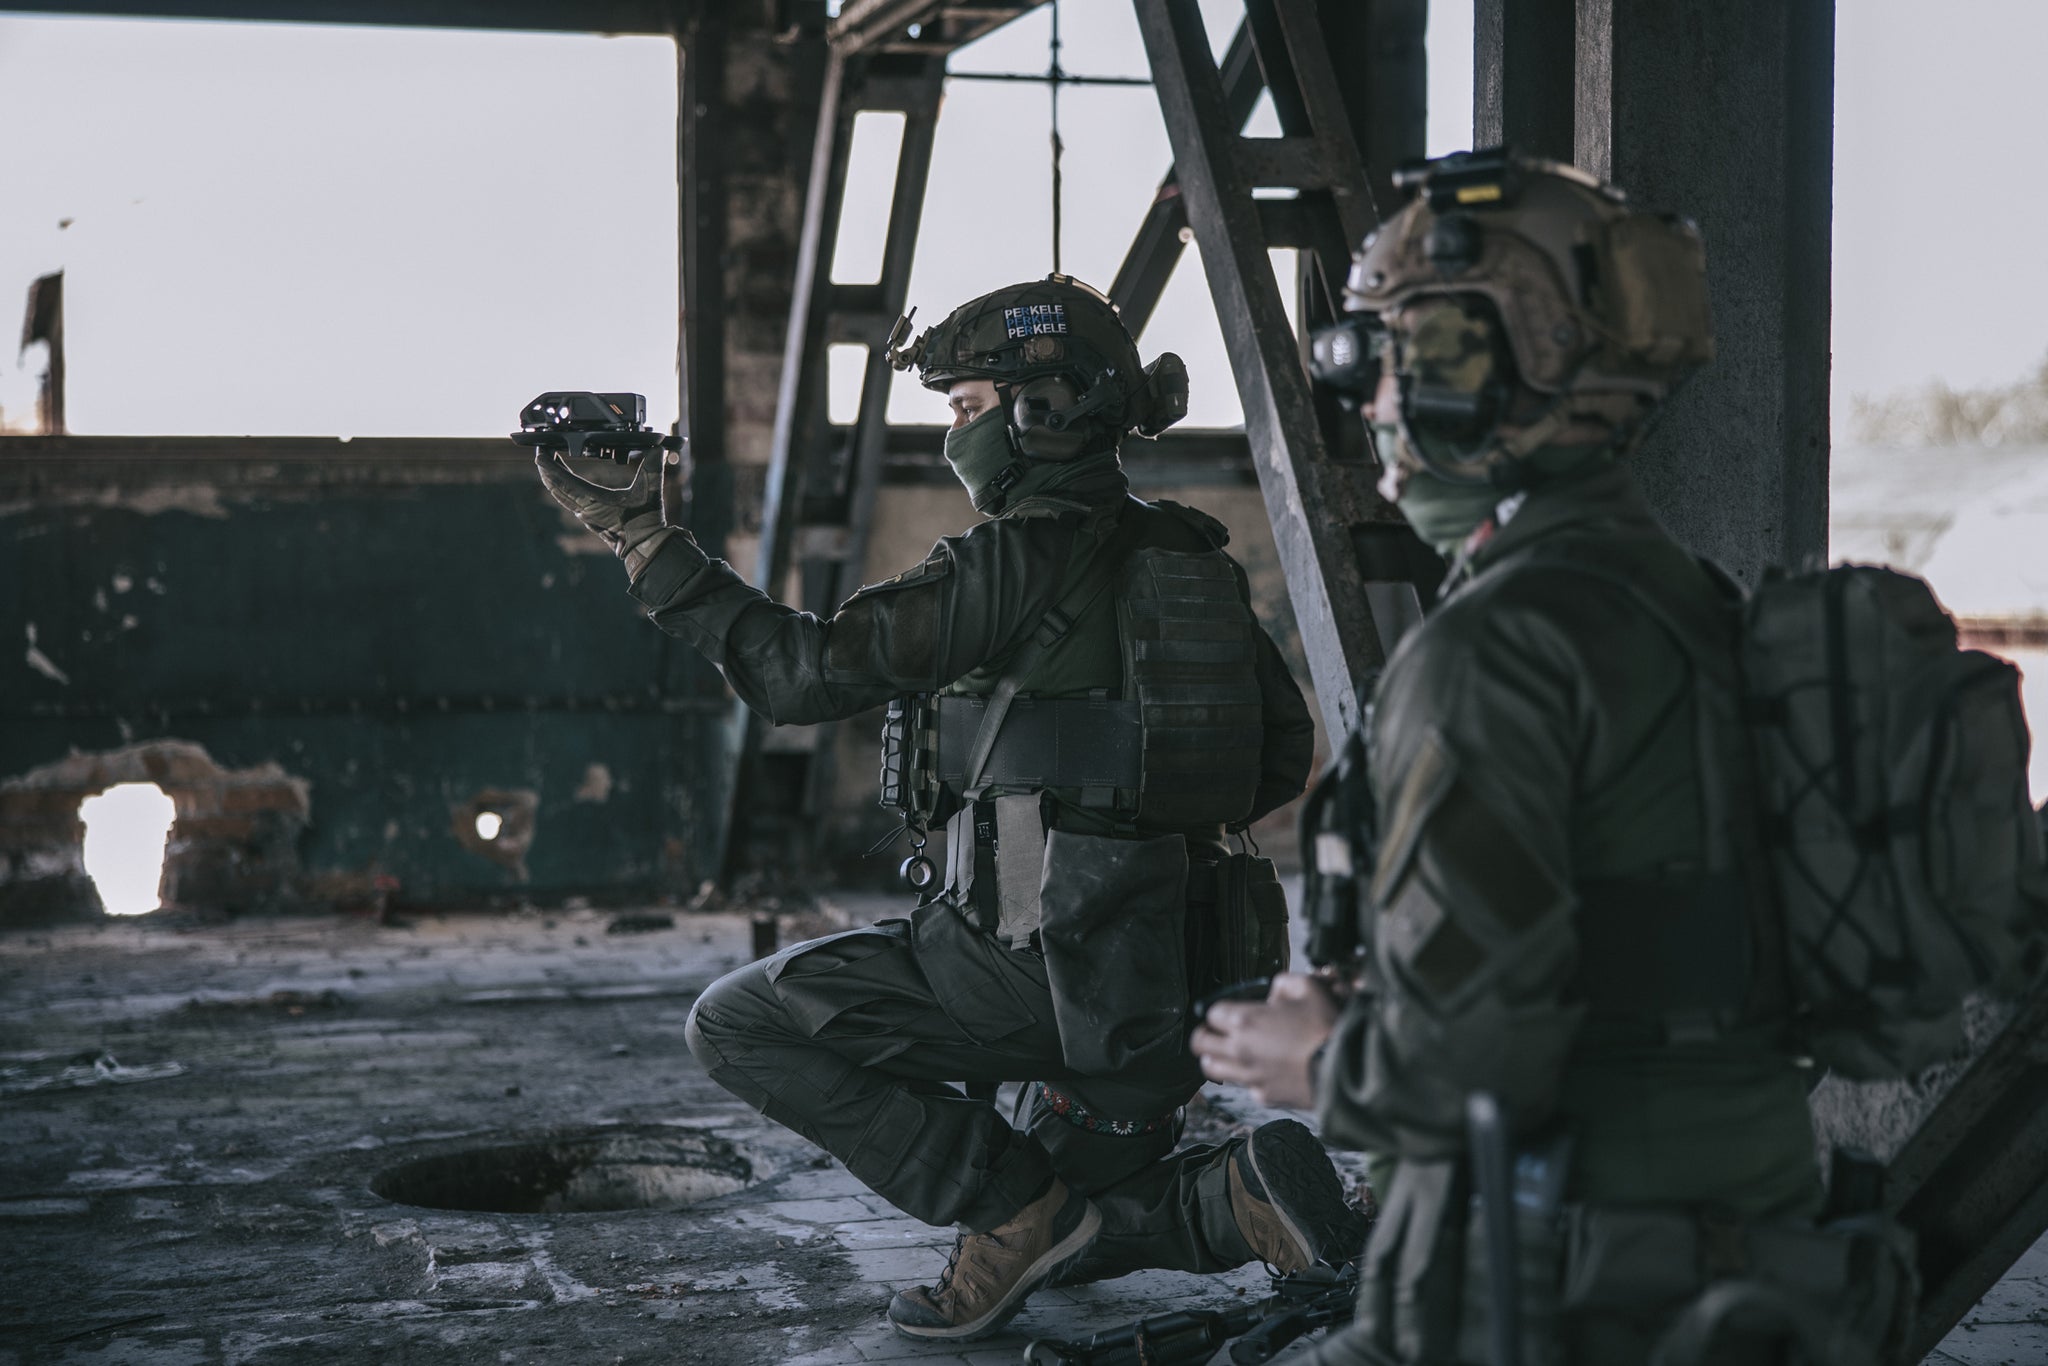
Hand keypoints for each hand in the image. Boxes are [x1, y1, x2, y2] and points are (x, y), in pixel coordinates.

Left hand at [535, 449, 661, 545]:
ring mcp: (585, 515)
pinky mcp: (589, 519)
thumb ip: (654, 466)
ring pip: (560, 495)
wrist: (644, 547)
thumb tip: (658, 447)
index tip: (539, 455)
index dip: (551, 467)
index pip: (566, 481)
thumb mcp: (651, 490)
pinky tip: (562, 482)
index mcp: (596, 501)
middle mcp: (585, 509)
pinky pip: (568, 501)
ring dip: (552, 479)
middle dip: (546, 470)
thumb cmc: (646, 522)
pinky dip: (561, 488)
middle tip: (540, 453)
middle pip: (557, 487)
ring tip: (547, 464)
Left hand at [1192, 972, 1340, 1109]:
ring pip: (1213, 1068)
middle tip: (1217, 1032)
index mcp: (1245, 1020)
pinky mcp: (1264, 1096)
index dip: (1219, 1010)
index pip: (1211, 1012)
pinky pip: (1245, 1086)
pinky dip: (1249, 1078)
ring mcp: (1250, 1076)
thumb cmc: (1327, 1027)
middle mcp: (1240, 1050)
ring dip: (1218, 1058)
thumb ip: (1283, 983)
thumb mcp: (1308, 987)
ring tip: (1232, 1053)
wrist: (1346, 1068)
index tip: (1229, 1011)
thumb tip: (1273, 992)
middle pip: (1201, 1043)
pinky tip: (1265, 1069)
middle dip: (1206, 1035)